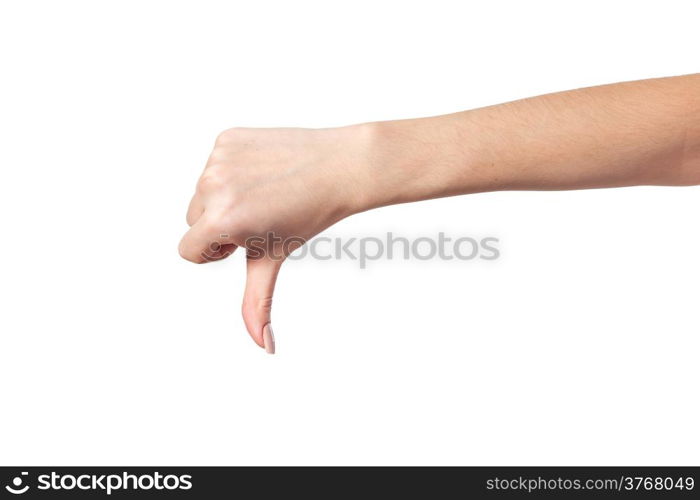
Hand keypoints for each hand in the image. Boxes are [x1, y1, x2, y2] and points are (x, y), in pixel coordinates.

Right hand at [179, 125, 370, 352]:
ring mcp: (219, 157)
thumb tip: (265, 348)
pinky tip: (263, 173)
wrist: (341, 167)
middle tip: (262, 217)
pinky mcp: (226, 137)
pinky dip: (233, 171)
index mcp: (223, 219)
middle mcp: (215, 185)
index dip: (217, 253)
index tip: (247, 242)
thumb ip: (257, 304)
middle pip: (193, 222)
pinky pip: (214, 165)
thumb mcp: (273, 260)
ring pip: (202, 193)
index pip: (188, 251)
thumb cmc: (308, 216)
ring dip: (225, 199)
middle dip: (220, 226)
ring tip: (264, 195)